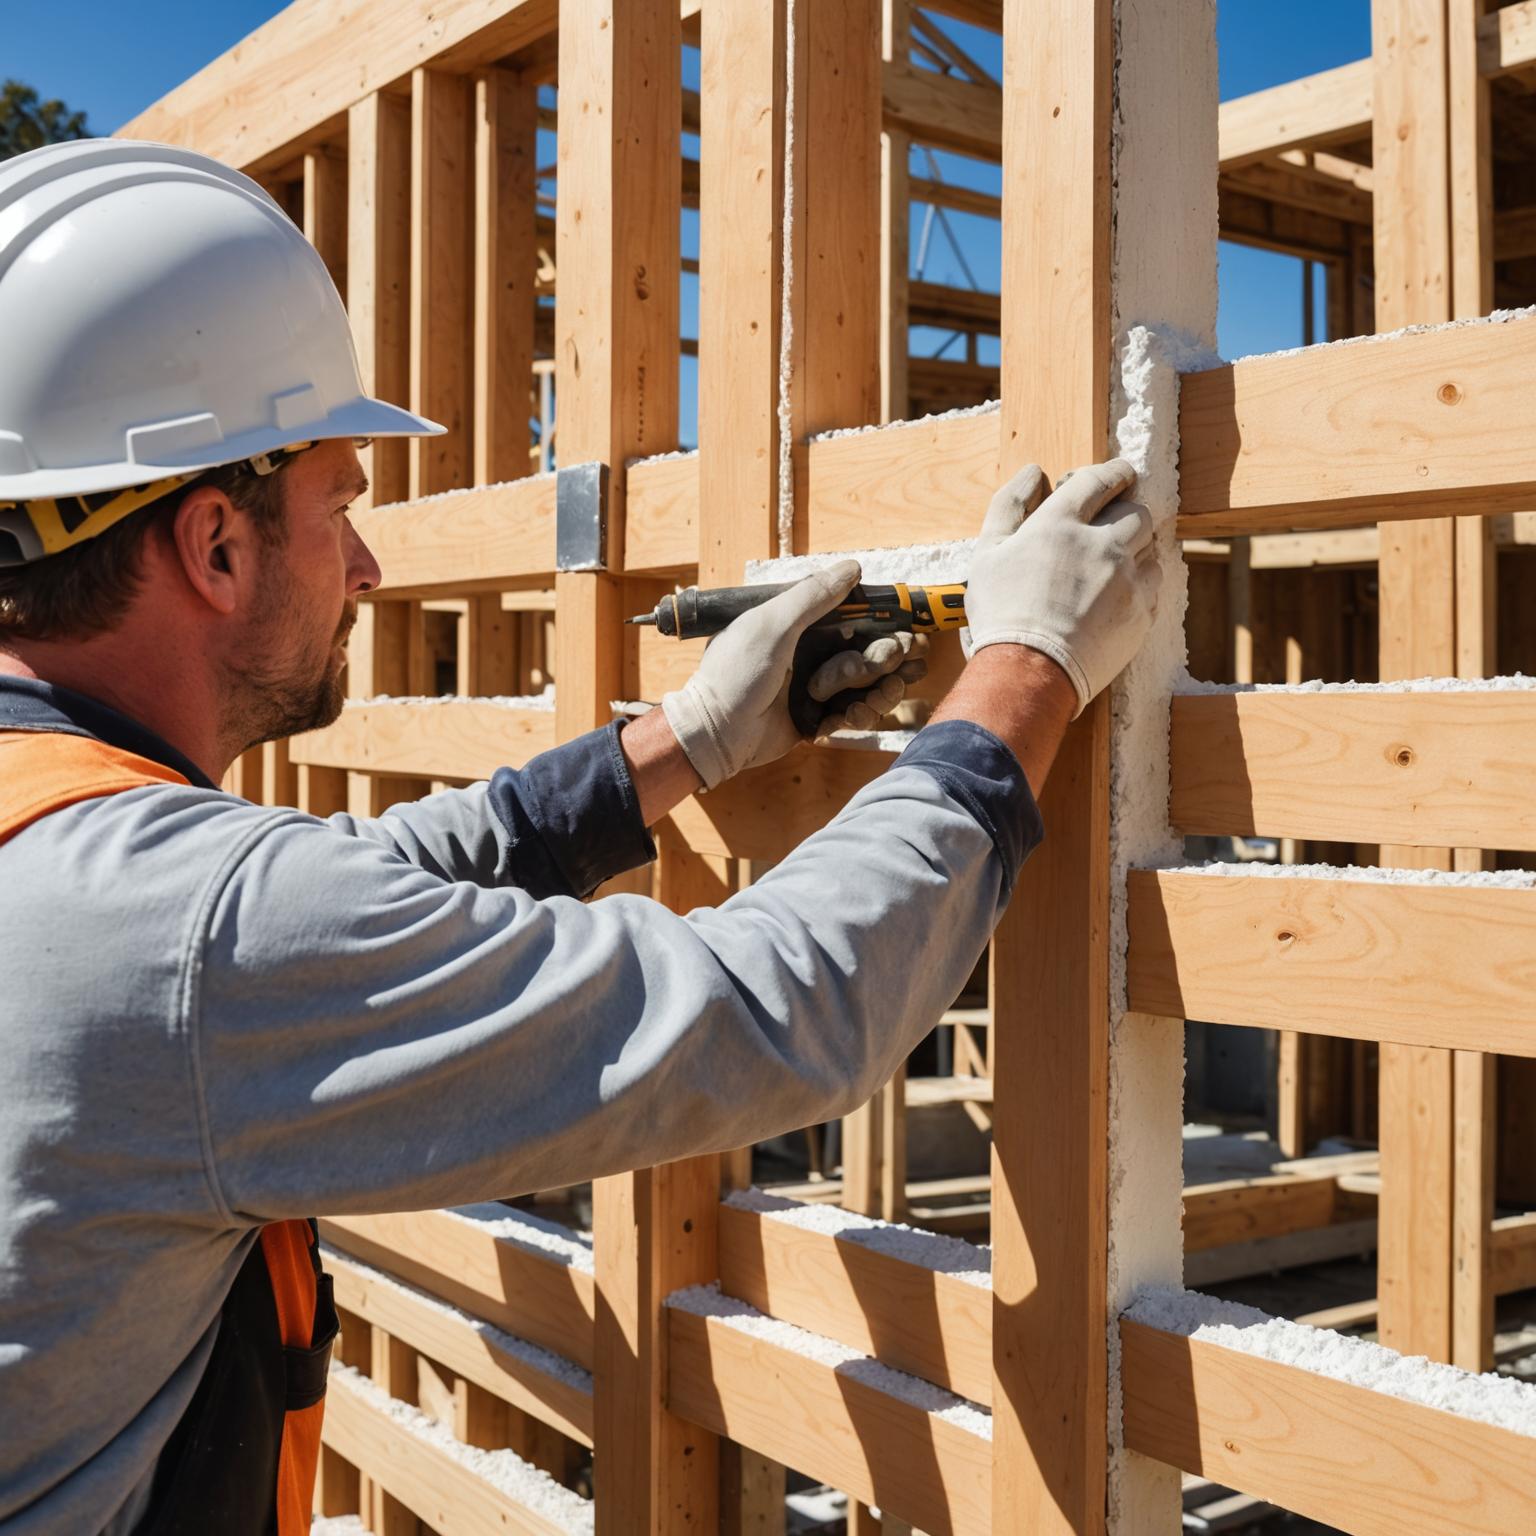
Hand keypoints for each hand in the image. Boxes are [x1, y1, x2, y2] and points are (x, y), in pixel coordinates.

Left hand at [661, 561, 928, 789]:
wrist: (717, 734)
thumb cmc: (736, 674)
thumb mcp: (771, 625)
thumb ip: (812, 596)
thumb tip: (852, 569)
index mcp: (799, 625)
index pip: (853, 616)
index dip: (882, 623)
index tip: (905, 629)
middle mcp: (811, 653)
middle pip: (868, 652)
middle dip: (885, 660)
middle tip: (894, 665)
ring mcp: (815, 687)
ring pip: (866, 685)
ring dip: (879, 691)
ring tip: (877, 696)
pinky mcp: (817, 718)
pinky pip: (852, 713)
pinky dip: (859, 715)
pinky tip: (849, 717)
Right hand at [961, 458, 1158, 715]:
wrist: (1028, 673)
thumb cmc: (1002, 614)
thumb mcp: (986, 553)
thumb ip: (1009, 504)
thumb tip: (1033, 472)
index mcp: (1060, 523)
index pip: (1101, 479)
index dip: (1113, 473)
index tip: (1118, 476)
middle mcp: (1102, 544)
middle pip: (1137, 511)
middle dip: (1126, 512)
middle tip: (1112, 524)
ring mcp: (1127, 579)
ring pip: (1151, 547)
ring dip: (1136, 549)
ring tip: (1112, 566)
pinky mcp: (1142, 612)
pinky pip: (1154, 585)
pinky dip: (1140, 583)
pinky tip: (1117, 596)